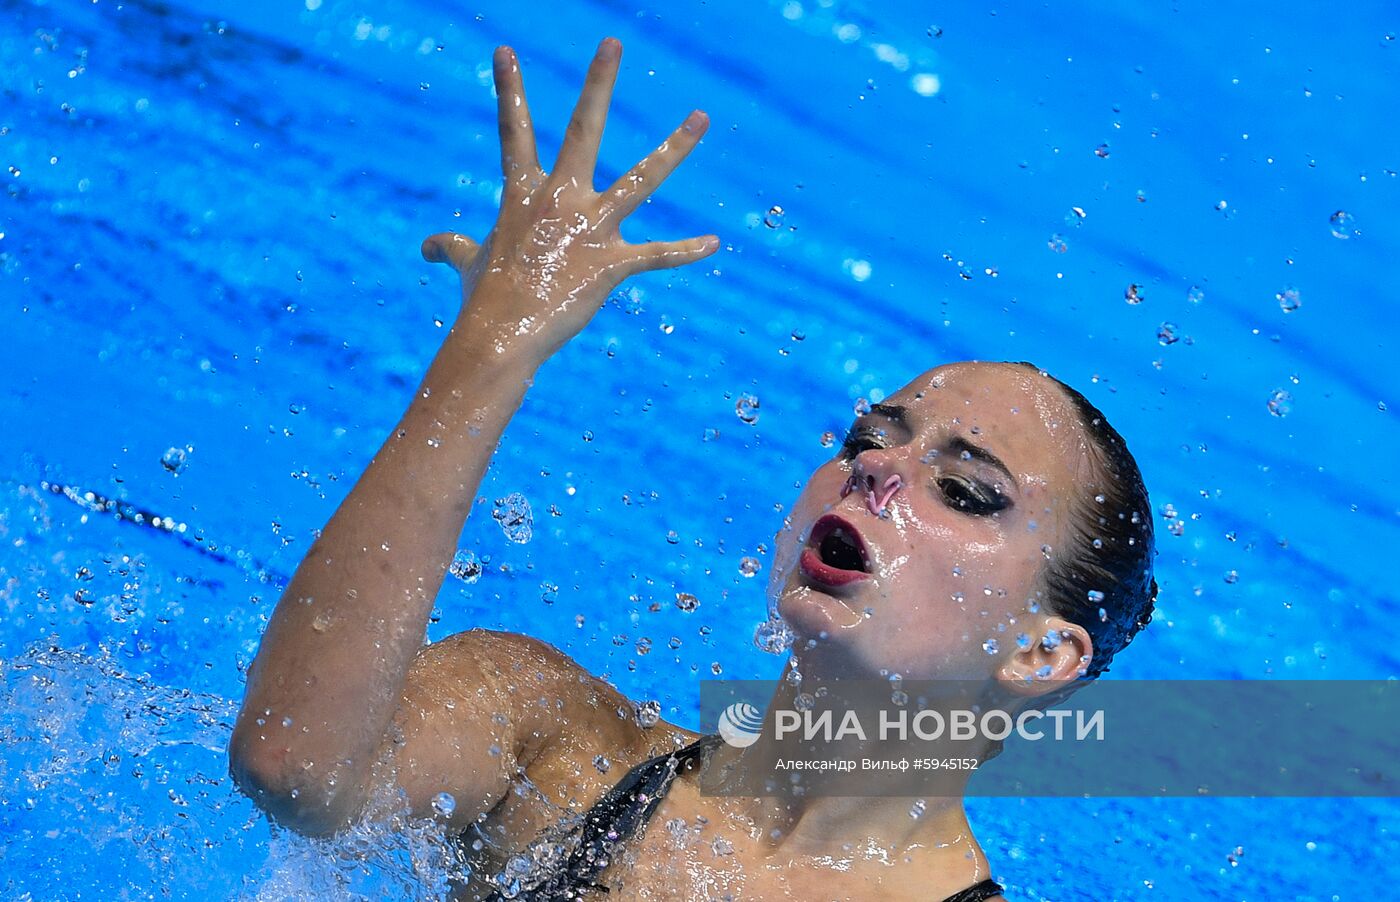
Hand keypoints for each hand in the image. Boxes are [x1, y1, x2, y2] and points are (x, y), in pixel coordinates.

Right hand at [422, 38, 717, 362]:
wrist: (499, 335)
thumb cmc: (483, 299)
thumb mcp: (465, 264)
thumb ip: (452, 247)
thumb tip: (428, 247)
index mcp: (524, 194)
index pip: (514, 131)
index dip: (509, 90)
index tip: (505, 51)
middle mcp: (560, 199)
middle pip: (583, 130)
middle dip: (598, 83)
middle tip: (612, 42)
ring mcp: (590, 228)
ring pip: (642, 179)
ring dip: (674, 147)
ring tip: (701, 117)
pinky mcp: (613, 263)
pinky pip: (657, 255)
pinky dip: (686, 251)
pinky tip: (713, 243)